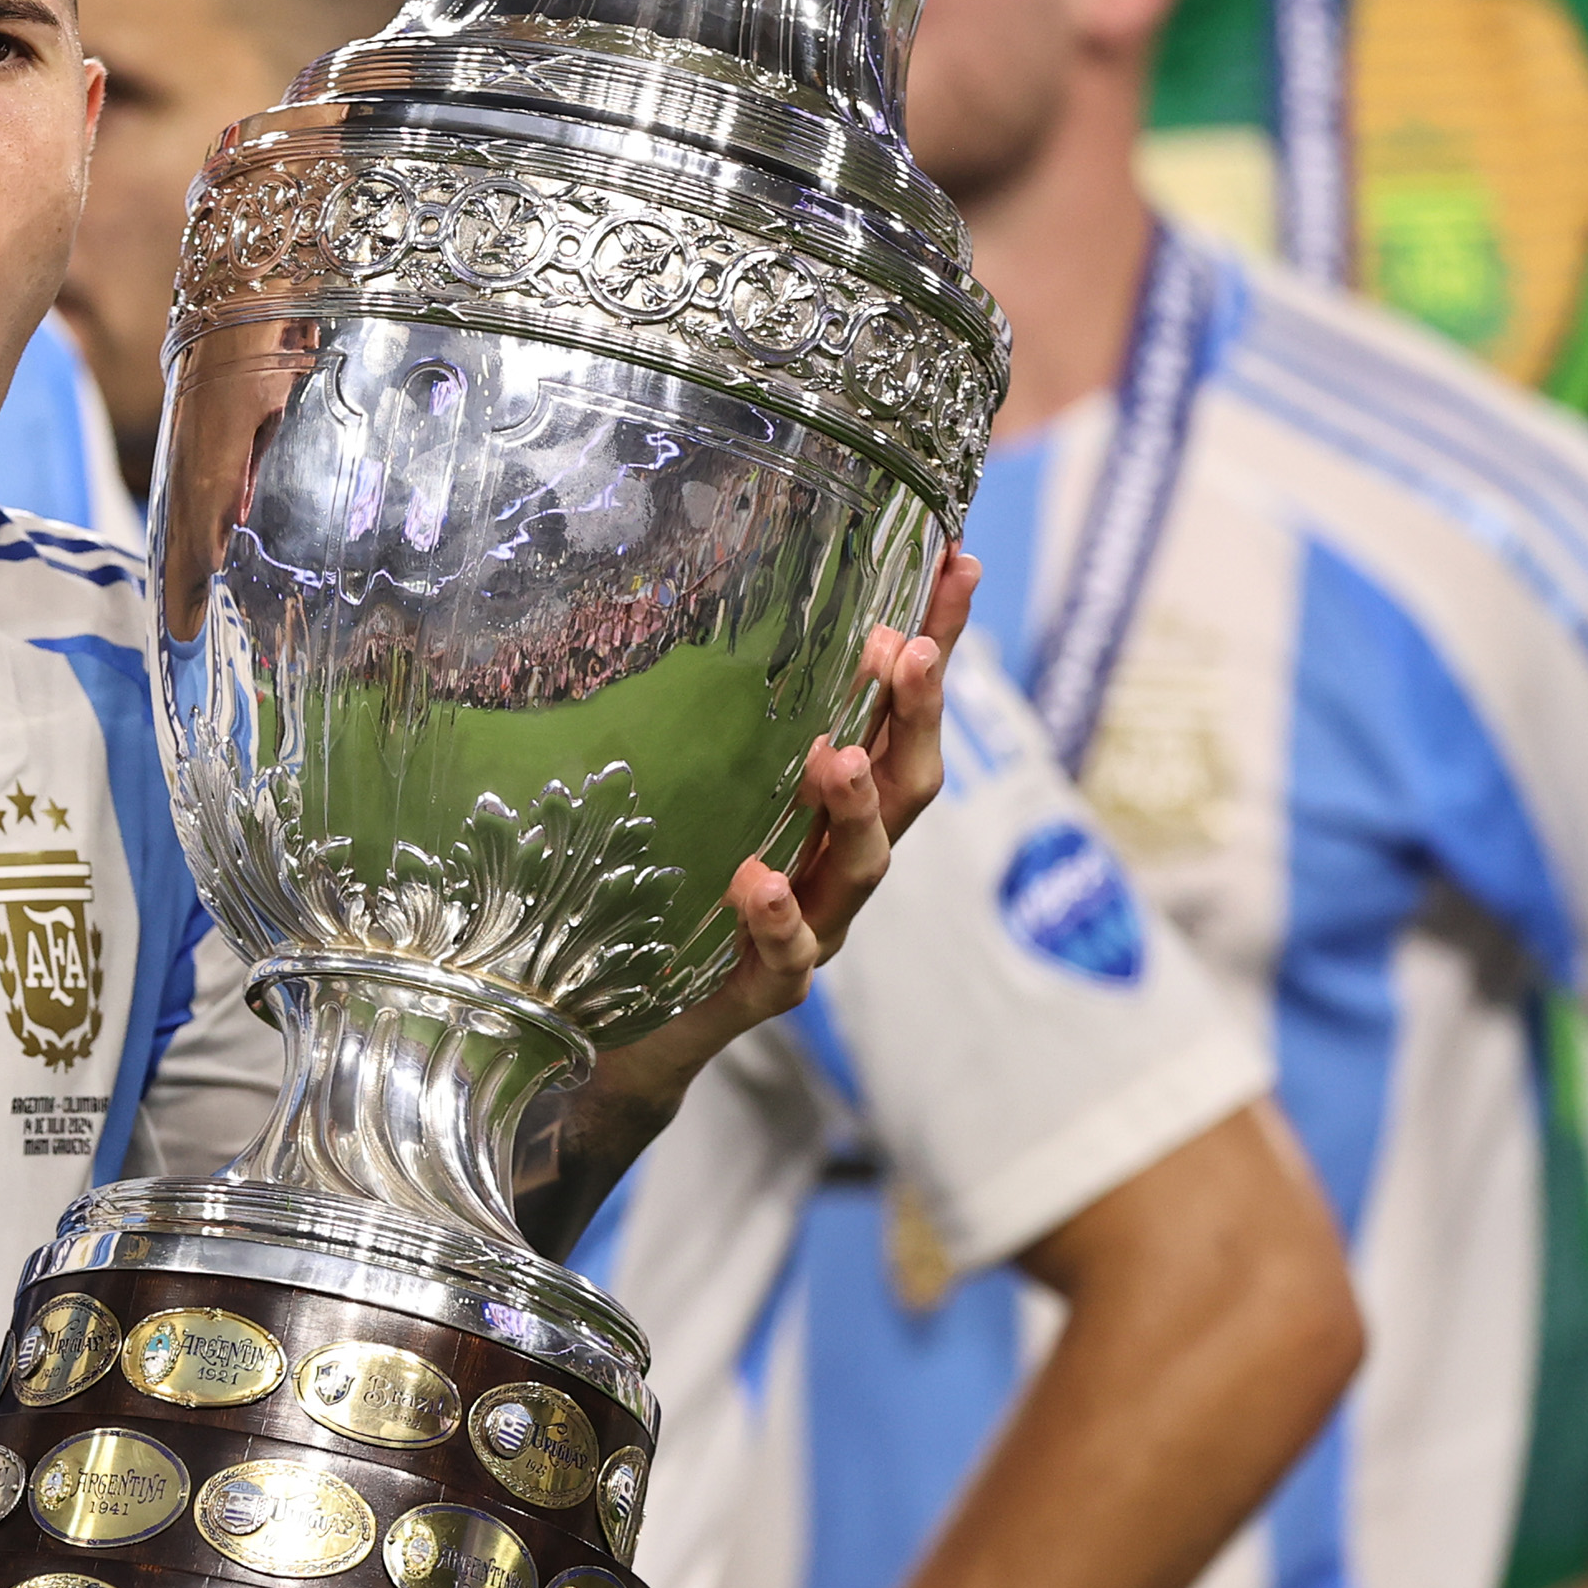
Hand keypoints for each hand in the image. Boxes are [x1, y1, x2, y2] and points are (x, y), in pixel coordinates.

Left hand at [580, 553, 980, 1114]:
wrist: (628, 1025)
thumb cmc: (674, 889)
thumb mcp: (699, 792)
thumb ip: (724, 723)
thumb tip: (714, 600)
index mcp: (833, 803)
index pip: (897, 711)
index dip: (936, 641)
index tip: (959, 562)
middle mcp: (838, 860)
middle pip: (905, 784)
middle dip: (914, 716)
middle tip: (911, 653)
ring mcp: (814, 927)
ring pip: (862, 868)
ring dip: (857, 811)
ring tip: (841, 760)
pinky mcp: (765, 986)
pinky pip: (789, 957)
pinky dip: (781, 917)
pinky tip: (762, 881)